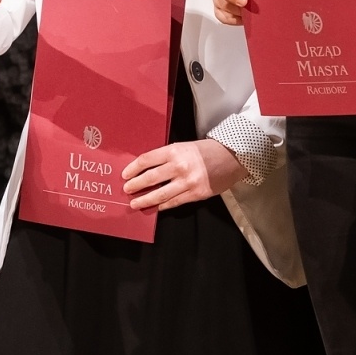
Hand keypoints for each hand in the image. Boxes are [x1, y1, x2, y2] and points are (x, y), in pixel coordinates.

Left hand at [122, 139, 244, 210]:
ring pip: (160, 194)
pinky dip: (163, 205)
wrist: (230, 157)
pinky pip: (174, 202)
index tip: (125, 174)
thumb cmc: (205, 151)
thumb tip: (146, 170)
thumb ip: (166, 158)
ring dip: (145, 200)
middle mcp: (179, 166)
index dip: (133, 168)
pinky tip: (155, 207)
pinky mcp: (196, 194)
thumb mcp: (183, 147)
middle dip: (136, 185)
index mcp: (174, 151)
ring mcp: (188, 182)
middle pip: (150, 178)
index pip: (147, 160)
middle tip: (127, 190)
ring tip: (135, 203)